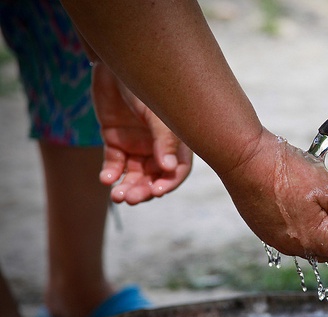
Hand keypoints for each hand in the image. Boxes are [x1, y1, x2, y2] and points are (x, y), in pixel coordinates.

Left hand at [91, 62, 192, 204]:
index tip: (157, 192)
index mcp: (176, 140)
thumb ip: (164, 142)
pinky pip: (114, 164)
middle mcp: (158, 146)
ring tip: (117, 195)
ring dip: (127, 187)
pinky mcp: (115, 141)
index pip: (177, 170)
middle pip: (154, 177)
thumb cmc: (144, 86)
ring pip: (134, 175)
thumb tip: (169, 171)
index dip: (169, 183)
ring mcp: (136, 145)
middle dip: (144, 190)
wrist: (114, 64)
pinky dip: (111, 174)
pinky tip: (106, 178)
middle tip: (130, 198)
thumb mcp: (157, 114)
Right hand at [219, 131, 327, 263]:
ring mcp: (276, 241)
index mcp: (314, 240)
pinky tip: (293, 197)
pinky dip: (298, 221)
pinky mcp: (264, 230)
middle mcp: (294, 248)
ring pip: (310, 242)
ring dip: (318, 224)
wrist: (244, 159)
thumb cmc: (287, 172)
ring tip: (309, 194)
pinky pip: (290, 234)